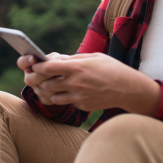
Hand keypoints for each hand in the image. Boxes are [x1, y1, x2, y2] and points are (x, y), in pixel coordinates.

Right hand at [17, 52, 65, 104]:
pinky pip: (50, 98)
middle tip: (54, 70)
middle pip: (30, 79)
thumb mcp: (56, 59)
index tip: (33, 57)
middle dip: (43, 74)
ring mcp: (37, 90)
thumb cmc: (58, 64)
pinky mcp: (45, 99)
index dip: (25, 61)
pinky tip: (66, 86)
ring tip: (63, 77)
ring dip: (53, 84)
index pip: (21, 63)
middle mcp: (30, 78)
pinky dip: (59, 92)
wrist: (63, 80)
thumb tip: (57, 59)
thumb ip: (54, 58)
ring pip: (41, 90)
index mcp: (29, 66)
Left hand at [30, 53, 161, 114]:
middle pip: (47, 84)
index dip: (38, 66)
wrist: (128, 89)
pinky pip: (68, 102)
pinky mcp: (82, 106)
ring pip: (53, 96)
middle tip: (41, 77)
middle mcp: (75, 83)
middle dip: (41, 81)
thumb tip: (60, 59)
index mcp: (77, 67)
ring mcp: (78, 96)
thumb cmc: (112, 68)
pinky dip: (66, 98)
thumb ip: (75, 58)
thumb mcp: (94, 57)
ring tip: (54, 86)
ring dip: (51, 91)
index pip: (49, 67)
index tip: (34, 65)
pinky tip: (72, 92)